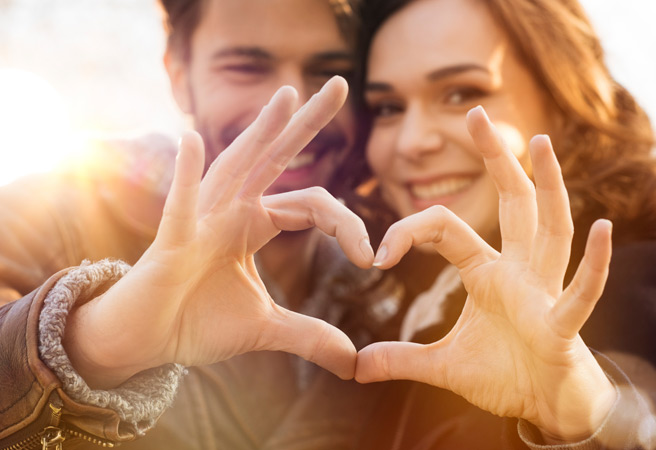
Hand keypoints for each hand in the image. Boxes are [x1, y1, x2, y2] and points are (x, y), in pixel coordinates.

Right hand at [64, 77, 372, 388]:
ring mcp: (201, 218)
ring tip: (287, 97)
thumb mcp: (265, 328)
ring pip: (236, 166)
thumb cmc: (197, 321)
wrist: (147, 341)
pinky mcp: (172, 240)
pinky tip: (191, 139)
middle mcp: (231, 209)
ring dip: (260, 132)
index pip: (313, 205)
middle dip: (308, 123)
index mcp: (255, 223)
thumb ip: (309, 336)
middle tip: (341, 84)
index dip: (347, 226)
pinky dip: (185, 175)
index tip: (371, 258)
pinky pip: (181, 204)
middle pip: (276, 158)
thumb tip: (353, 362)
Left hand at [356, 106, 615, 441]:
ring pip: (550, 230)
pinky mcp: (562, 325)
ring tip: (539, 143)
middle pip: (513, 204)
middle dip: (497, 160)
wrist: (547, 407)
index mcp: (488, 273)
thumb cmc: (506, 376)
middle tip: (477, 113)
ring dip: (548, 187)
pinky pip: (580, 291)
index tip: (378, 254)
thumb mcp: (444, 366)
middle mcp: (520, 272)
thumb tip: (356, 367)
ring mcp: (545, 293)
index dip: (410, 231)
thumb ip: (402, 360)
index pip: (447, 229)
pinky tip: (602, 228)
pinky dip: (594, 264)